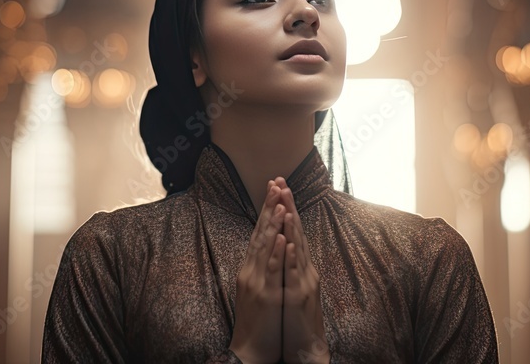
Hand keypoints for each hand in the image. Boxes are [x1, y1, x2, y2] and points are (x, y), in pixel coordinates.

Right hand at [230, 180, 285, 363]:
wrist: (249, 350)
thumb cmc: (257, 320)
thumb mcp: (256, 287)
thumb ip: (260, 266)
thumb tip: (268, 244)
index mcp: (251, 268)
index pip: (259, 231)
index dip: (267, 209)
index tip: (274, 187)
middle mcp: (251, 271)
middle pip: (260, 233)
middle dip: (269, 207)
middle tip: (276, 183)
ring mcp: (257, 283)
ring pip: (264, 248)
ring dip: (272, 225)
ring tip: (279, 202)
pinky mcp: (266, 296)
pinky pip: (271, 272)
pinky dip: (275, 254)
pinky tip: (281, 239)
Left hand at [275, 177, 328, 363]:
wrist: (308, 348)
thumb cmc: (298, 318)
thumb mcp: (293, 286)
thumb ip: (291, 265)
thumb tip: (284, 244)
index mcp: (301, 266)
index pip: (292, 231)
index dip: (286, 208)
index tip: (278, 187)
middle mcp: (305, 269)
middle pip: (296, 233)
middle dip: (289, 207)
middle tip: (282, 183)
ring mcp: (304, 282)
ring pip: (297, 249)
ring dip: (291, 226)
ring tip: (285, 204)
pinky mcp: (299, 298)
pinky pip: (294, 275)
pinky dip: (292, 257)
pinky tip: (288, 242)